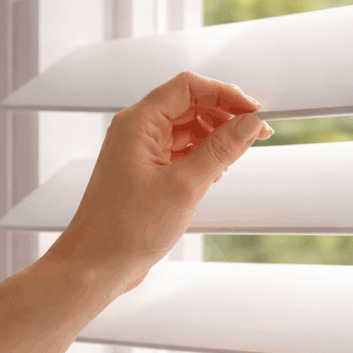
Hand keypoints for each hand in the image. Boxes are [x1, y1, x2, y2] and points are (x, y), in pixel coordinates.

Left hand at [44, 71, 273, 292]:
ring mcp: (140, 151)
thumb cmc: (127, 228)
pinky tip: (218, 172)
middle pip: (190, 104)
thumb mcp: (185, 186)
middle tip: (256, 134)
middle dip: (225, 115)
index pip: (188, 87)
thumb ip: (221, 150)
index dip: (225, 94)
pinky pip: (181, 150)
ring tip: (238, 155)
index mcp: (138, 123)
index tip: (254, 112)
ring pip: (187, 128)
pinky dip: (203, 155)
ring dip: (216, 137)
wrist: (96, 265)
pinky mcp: (146, 172)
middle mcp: (137, 130)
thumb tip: (250, 124)